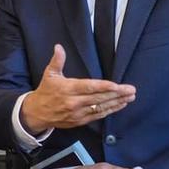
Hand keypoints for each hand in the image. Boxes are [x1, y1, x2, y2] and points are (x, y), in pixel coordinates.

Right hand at [21, 44, 135, 132]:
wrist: (37, 113)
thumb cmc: (46, 91)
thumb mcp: (49, 74)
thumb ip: (57, 60)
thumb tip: (59, 47)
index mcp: (68, 89)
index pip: (88, 87)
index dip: (103, 87)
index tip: (116, 85)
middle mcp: (74, 102)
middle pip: (99, 98)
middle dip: (117, 94)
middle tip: (131, 90)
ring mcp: (78, 113)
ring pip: (101, 108)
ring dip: (117, 103)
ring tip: (130, 97)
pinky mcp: (80, 121)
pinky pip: (98, 115)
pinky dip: (110, 110)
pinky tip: (120, 105)